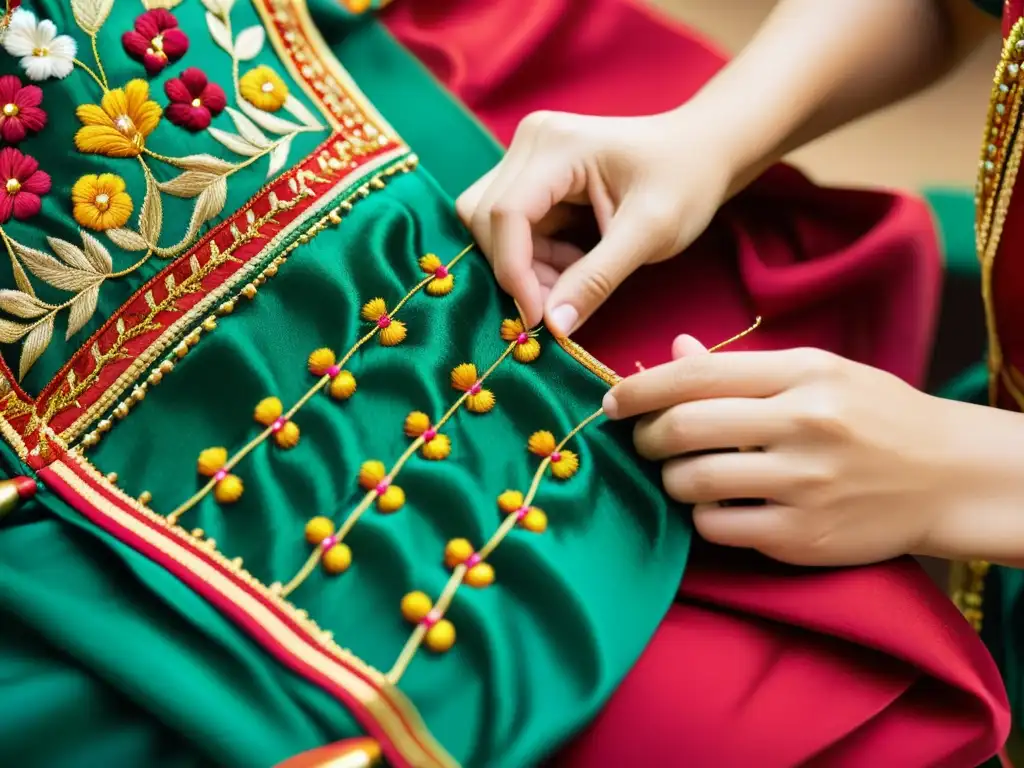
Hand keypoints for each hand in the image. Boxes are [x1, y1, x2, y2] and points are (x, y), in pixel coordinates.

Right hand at [455, 109, 731, 334]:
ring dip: (524, 266)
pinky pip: (510, 227)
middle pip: (485, 219)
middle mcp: (531, 141)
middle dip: (516, 270)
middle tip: (560, 302)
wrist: (704, 152)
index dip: (514, 271)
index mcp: (557, 145)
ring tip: (575, 278)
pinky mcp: (532, 175)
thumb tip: (553, 327)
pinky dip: (534, 258)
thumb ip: (597, 279)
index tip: (540, 318)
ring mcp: (528, 156)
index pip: (506, 213)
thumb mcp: (649, 234)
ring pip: (491, 227)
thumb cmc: (686, 183)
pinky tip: (573, 264)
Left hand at [603, 337, 1023, 566]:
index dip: (640, 388)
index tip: (612, 400)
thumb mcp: (822, 372)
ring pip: (692, 483)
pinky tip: (718, 506)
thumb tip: (675, 351)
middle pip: (684, 429)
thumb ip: (744, 368)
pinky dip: (702, 517)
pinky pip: (717, 528)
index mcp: (804, 375)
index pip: (697, 375)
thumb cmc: (876, 416)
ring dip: (670, 479)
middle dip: (646, 437)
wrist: (950, 477)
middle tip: (643, 441)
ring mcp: (804, 486)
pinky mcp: (803, 538)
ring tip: (681, 473)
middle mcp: (803, 426)